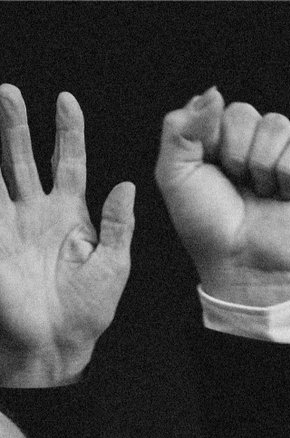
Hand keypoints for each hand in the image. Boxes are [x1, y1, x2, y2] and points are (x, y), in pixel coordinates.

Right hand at [0, 87, 133, 386]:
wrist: (58, 343)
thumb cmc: (87, 310)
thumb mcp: (113, 265)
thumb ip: (119, 225)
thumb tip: (127, 185)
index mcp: (69, 214)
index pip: (67, 162)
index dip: (67, 132)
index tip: (66, 100)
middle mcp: (34, 212)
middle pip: (20, 156)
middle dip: (15, 123)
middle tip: (9, 91)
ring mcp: (7, 223)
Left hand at [155, 88, 289, 306]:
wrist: (242, 264)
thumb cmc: (207, 225)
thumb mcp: (174, 173)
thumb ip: (181, 127)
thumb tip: (214, 92)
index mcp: (220, 142)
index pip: (217, 107)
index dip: (210, 135)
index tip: (208, 167)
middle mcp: (254, 147)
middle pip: (246, 112)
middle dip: (235, 149)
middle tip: (236, 182)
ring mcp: (285, 159)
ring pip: (278, 124)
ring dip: (261, 163)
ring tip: (260, 192)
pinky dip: (288, 174)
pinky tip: (284, 196)